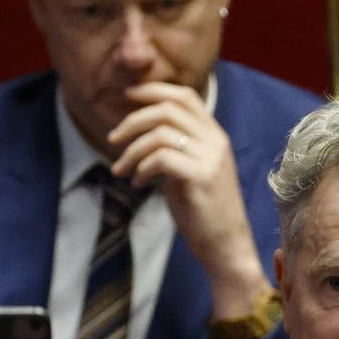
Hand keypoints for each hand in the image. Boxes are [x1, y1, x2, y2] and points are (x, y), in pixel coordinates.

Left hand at [108, 82, 271, 326]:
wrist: (226, 247)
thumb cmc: (203, 213)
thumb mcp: (187, 172)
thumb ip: (172, 150)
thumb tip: (139, 135)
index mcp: (214, 135)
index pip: (183, 96)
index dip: (152, 91)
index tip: (125, 98)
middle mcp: (216, 141)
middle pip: (168, 109)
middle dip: (133, 119)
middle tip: (112, 138)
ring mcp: (211, 157)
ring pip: (160, 133)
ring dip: (132, 150)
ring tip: (121, 170)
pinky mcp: (202, 177)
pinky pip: (162, 158)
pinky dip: (142, 168)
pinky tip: (138, 184)